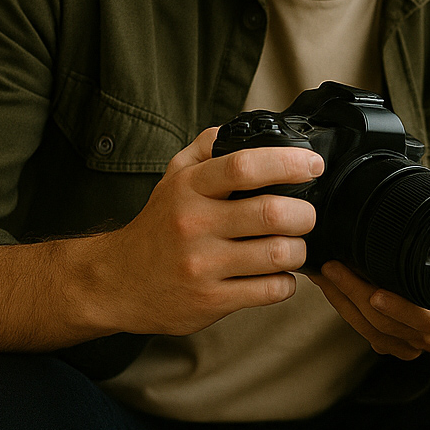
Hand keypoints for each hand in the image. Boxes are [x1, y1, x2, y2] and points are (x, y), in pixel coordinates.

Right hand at [86, 126, 323, 335]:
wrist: (116, 281)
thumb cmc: (157, 226)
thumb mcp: (172, 177)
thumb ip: (206, 148)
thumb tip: (245, 129)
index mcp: (190, 188)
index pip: (244, 166)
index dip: (288, 163)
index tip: (312, 165)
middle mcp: (194, 224)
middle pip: (272, 213)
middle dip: (304, 214)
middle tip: (305, 215)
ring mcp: (203, 265)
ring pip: (278, 254)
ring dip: (299, 250)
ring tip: (292, 246)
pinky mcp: (211, 300)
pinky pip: (270, 290)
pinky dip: (285, 282)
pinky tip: (276, 274)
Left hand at [311, 259, 429, 364]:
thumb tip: (420, 205)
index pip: (426, 320)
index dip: (399, 309)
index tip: (375, 293)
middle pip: (386, 323)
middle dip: (352, 294)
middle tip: (331, 267)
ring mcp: (412, 345)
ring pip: (371, 331)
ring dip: (342, 302)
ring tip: (324, 276)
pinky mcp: (397, 346)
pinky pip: (367, 334)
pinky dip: (347, 312)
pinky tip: (333, 292)